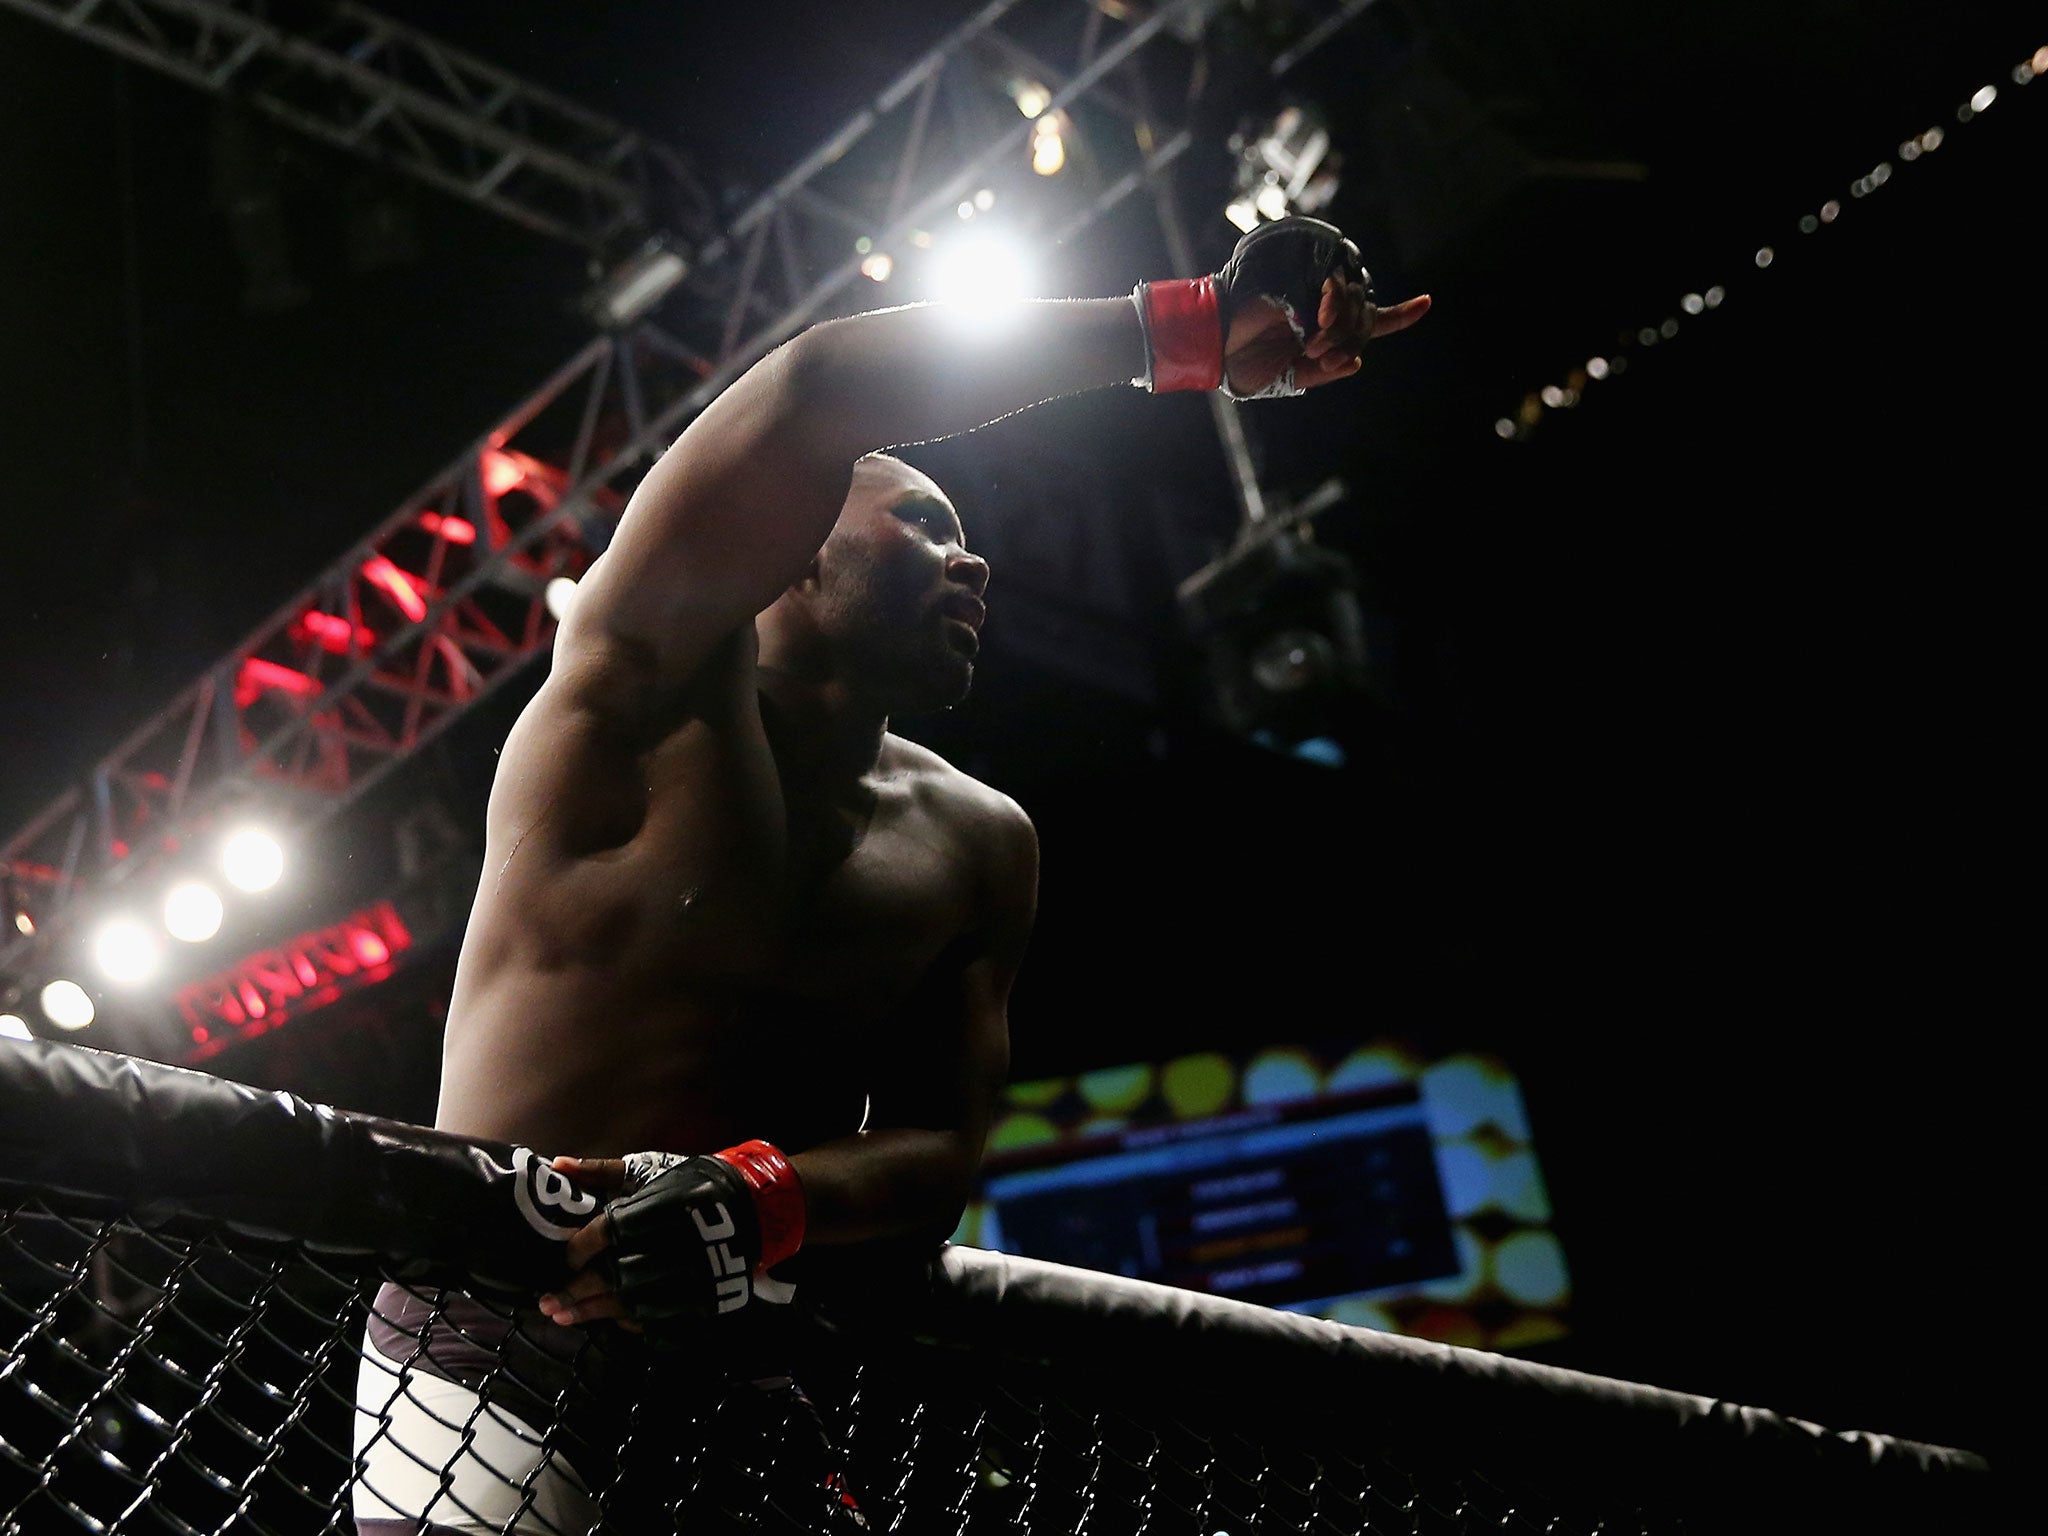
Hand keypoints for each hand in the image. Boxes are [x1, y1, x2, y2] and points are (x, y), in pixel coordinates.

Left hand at [538, 1141, 803, 1338]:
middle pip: (619, 1274)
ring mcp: (696, 1278)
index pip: (611, 1231)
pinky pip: (666, 1325)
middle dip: (578, 1290)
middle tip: (547, 1303)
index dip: (580, 1248)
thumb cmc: (692, 1187)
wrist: (756, 1208)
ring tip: (565, 1317)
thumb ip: (602, 1172)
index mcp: (664, 1208)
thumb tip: (557, 1165)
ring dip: (597, 1313)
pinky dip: (637, 1328)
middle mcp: (680, 1245)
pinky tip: (614, 1324)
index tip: (562, 1257)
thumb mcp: (651, 1171)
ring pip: (637, 1304)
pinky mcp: (708, 1303)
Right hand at [1225, 277, 1430, 394]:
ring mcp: (1311, 295)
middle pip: (1363, 315)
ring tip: (1312, 349)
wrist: (1215, 350)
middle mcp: (1321, 311)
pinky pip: (1334, 290)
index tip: (1426, 303)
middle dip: (1352, 339)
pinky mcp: (1298, 282)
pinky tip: (1316, 325)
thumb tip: (1358, 360)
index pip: (1369, 323)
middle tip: (1322, 360)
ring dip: (1340, 331)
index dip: (1398, 315)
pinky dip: (1333, 308)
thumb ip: (1324, 372)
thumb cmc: (1245, 366)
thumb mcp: (1289, 379)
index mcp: (1322, 333)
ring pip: (1352, 303)